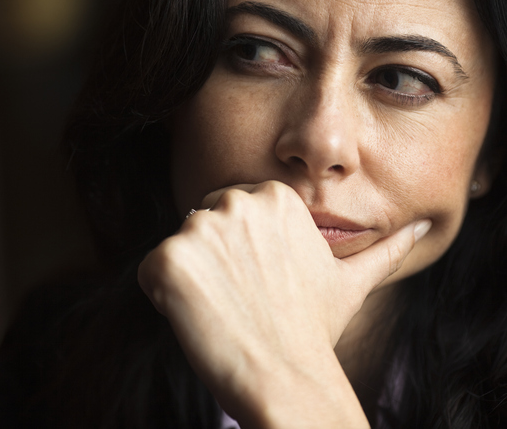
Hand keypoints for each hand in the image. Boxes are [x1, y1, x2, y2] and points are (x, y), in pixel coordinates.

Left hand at [138, 181, 429, 427]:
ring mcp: (198, 229)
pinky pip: (151, 273)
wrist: (284, 376)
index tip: (257, 283)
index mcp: (273, 197)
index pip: (230, 211)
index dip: (238, 252)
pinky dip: (164, 298)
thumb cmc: (313, 329)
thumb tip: (422, 227)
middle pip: (201, 225)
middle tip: (241, 299)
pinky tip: (197, 318)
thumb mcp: (351, 281)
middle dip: (213, 261)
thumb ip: (384, 249)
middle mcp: (234, 202)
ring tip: (224, 310)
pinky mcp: (167, 260)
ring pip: (178, 250)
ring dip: (190, 279)